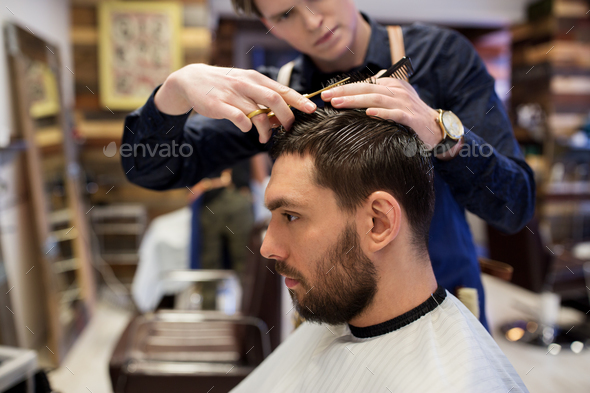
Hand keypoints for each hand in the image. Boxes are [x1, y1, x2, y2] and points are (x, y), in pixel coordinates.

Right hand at [155, 64, 316, 142]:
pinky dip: (246, 126)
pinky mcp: (219, 105)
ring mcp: (232, 94)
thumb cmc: (225, 85)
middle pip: (274, 99)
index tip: (312, 110)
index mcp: (255, 78)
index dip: (299, 100)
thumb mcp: (246, 83)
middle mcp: (246, 84)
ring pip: (257, 112)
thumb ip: (264, 95)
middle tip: (289, 129)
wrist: (191, 80)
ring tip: (264, 138)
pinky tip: (246, 129)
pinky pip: (238, 118)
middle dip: (286, 116)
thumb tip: (288, 109)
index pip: (282, 89)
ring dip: (265, 128)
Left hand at [321, 75, 442, 147]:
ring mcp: (404, 103)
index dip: (344, 87)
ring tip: (339, 104)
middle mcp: (397, 91)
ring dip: (356, 100)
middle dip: (345, 92)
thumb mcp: (397, 98)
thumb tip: (362, 85)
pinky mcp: (410, 118)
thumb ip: (381, 90)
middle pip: (367, 88)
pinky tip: (368, 114)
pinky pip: (395, 113)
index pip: (364, 84)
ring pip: (377, 98)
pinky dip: (382, 113)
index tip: (326, 93)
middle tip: (326, 96)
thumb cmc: (411, 114)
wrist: (435, 128)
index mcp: (392, 84)